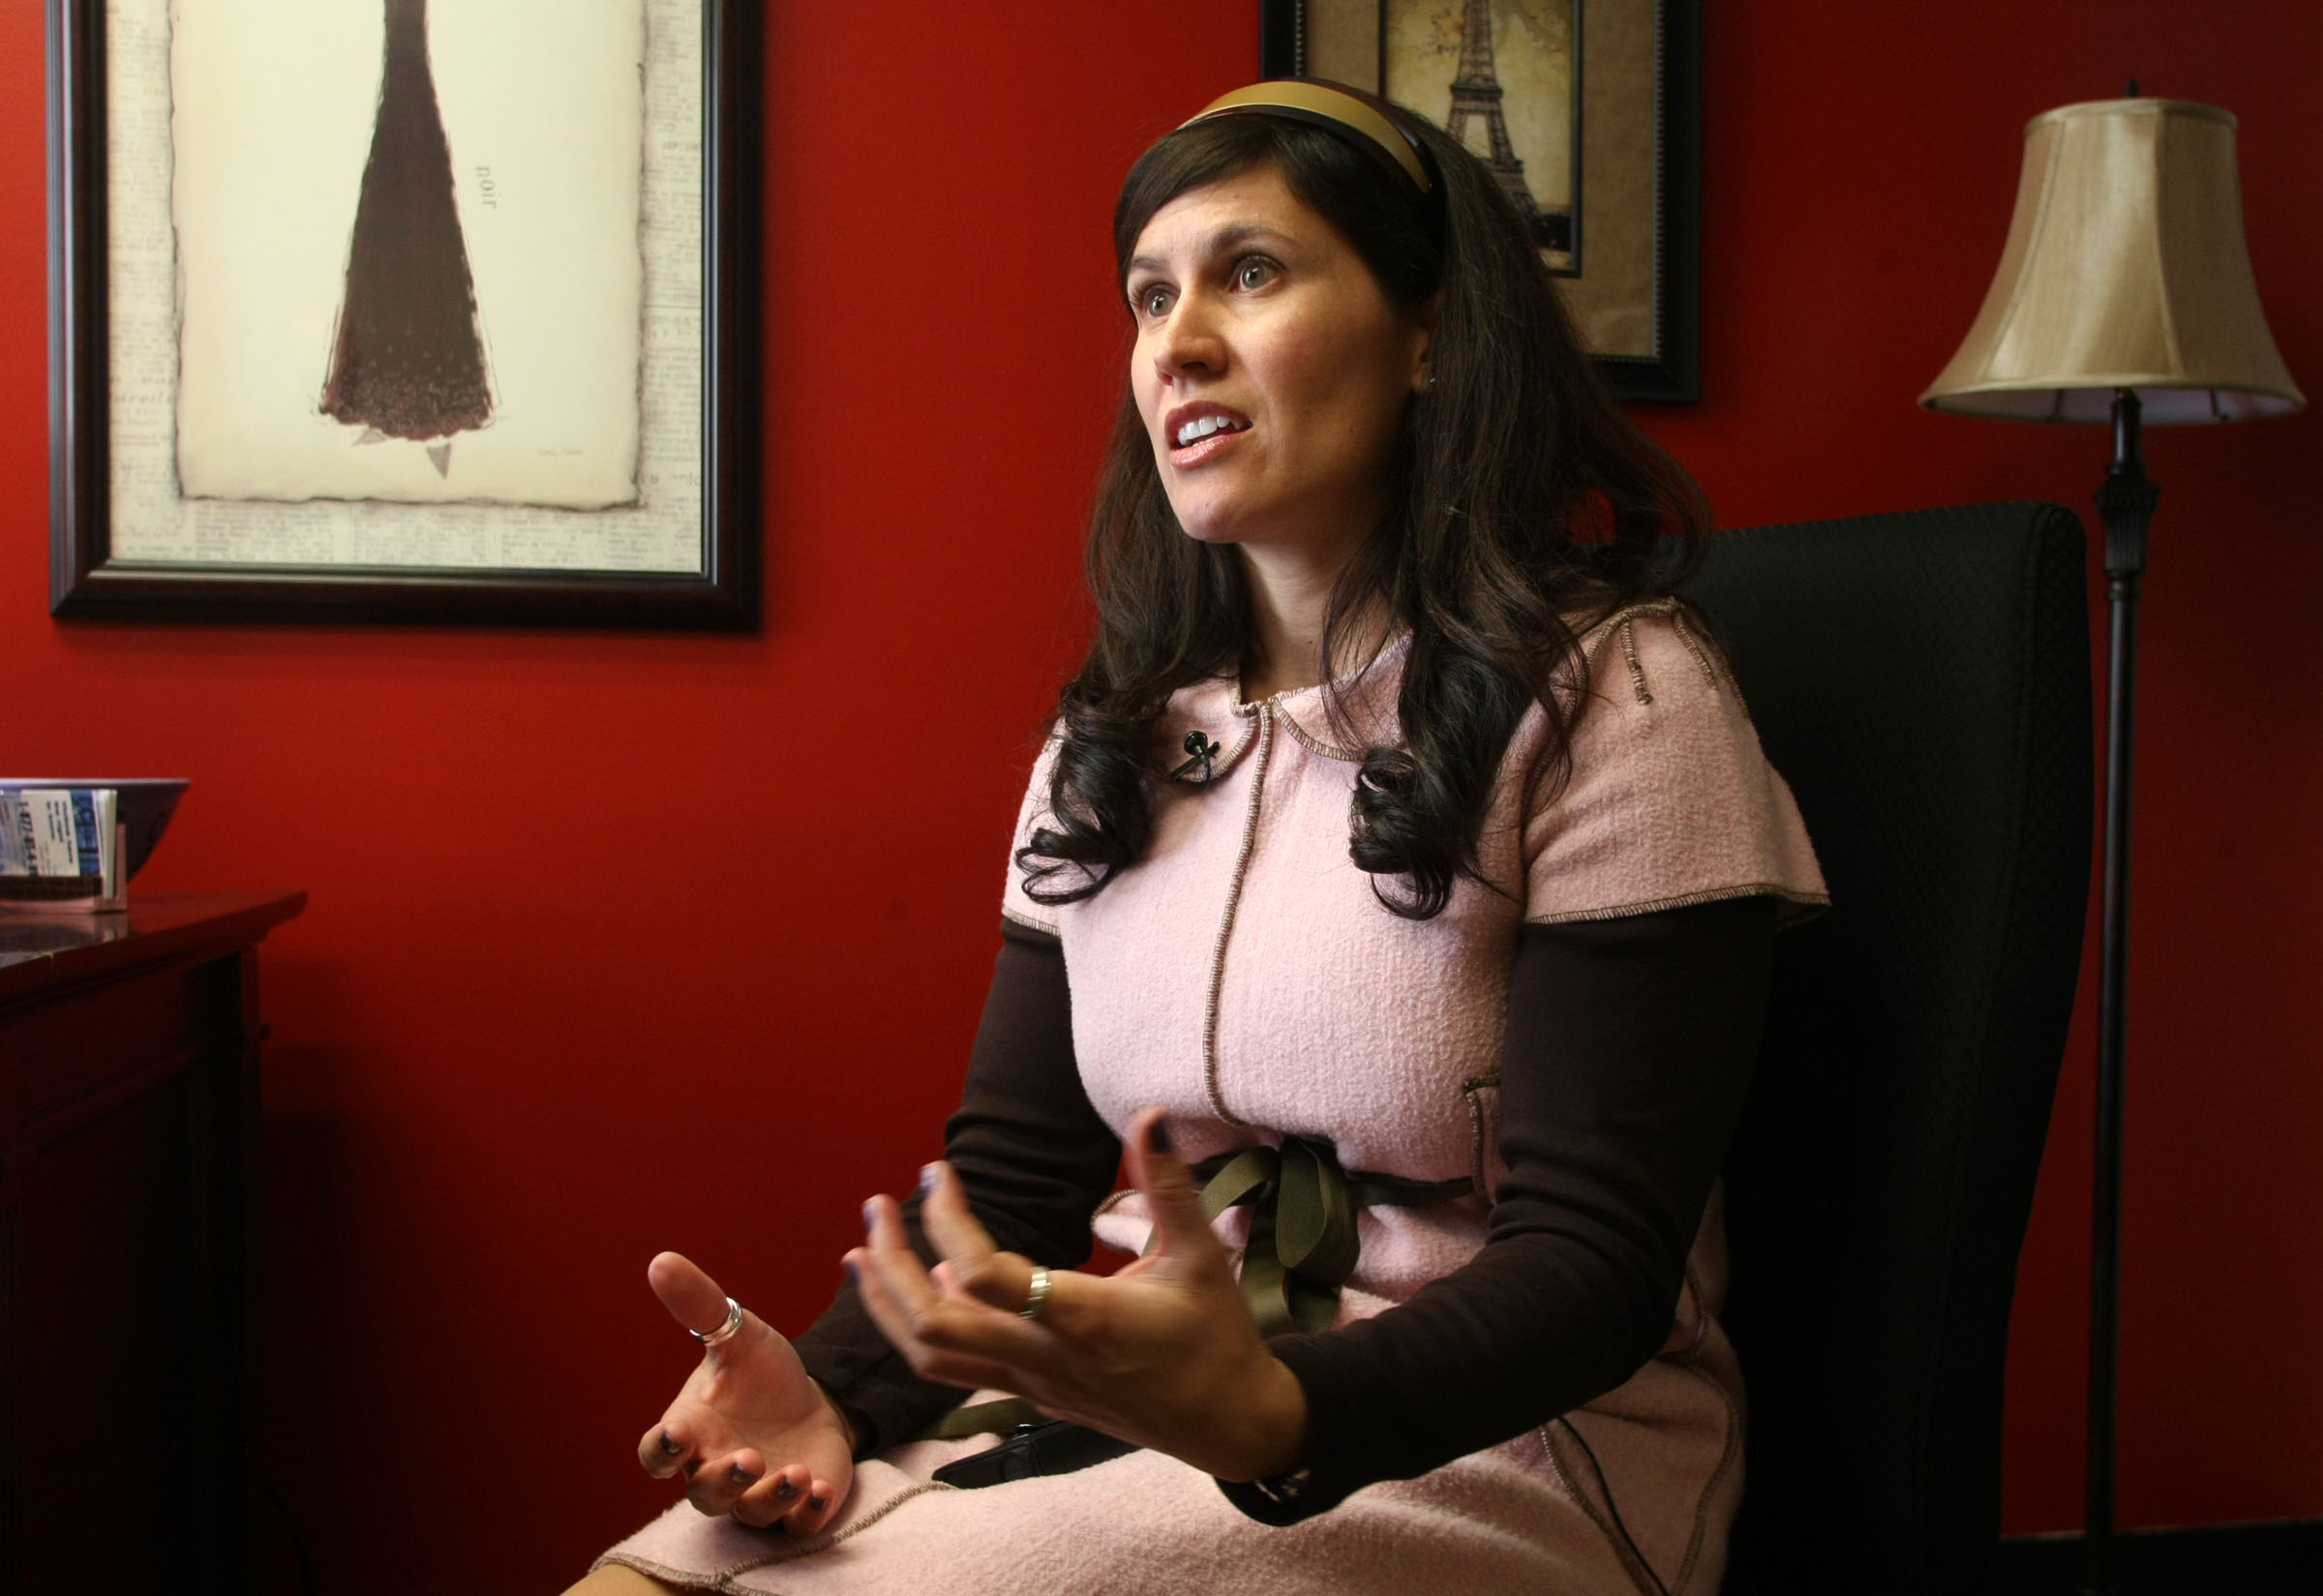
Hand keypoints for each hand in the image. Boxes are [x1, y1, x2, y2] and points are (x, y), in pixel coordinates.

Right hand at [634, 1252, 853, 1533]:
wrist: (813, 1400)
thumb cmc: (761, 1373)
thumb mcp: (738, 1333)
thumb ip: (700, 1304)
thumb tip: (661, 1261)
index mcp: (694, 1430)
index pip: (659, 1454)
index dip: (663, 1451)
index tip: (678, 1436)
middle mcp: (717, 1469)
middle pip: (704, 1495)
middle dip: (723, 1480)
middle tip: (747, 1457)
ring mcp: (757, 1493)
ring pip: (750, 1512)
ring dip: (769, 1497)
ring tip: (794, 1474)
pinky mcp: (798, 1507)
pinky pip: (795, 1525)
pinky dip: (806, 1513)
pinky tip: (820, 1490)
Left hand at [847, 1107, 1307, 1481]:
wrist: (1225, 1425)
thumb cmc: (1216, 1337)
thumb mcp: (1201, 1256)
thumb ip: (1169, 1186)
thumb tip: (1149, 1115)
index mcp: (1083, 1319)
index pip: (987, 1275)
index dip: (948, 1220)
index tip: (940, 1171)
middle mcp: (1043, 1357)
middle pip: (934, 1322)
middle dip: (891, 1263)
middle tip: (877, 1206)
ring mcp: (1030, 1382)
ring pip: (930, 1355)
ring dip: (886, 1303)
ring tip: (863, 1250)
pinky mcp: (1028, 1393)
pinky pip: (952, 1367)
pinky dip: (916, 1327)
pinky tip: (914, 1288)